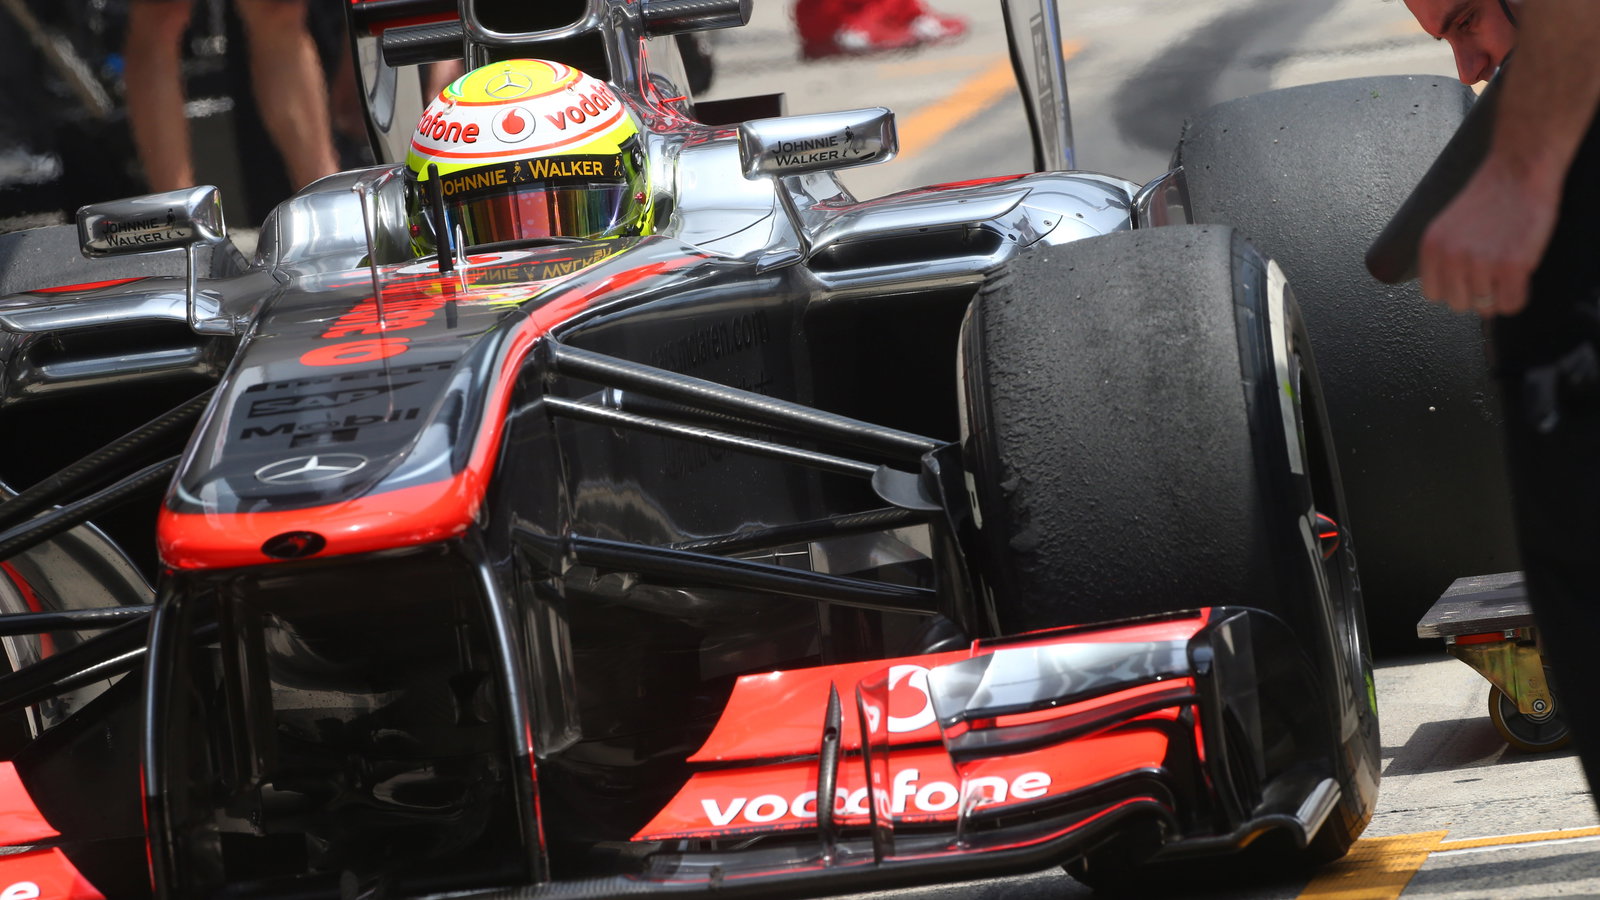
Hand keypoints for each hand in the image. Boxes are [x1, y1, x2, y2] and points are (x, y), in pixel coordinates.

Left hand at [1416, 156, 1560, 317]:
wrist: (1519, 169)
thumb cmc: (1491, 194)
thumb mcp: (1450, 226)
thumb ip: (1446, 256)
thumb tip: (1453, 289)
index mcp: (1432, 247)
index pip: (1434, 294)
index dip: (1455, 290)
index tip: (1469, 281)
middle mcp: (1451, 256)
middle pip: (1459, 304)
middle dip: (1478, 295)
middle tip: (1493, 275)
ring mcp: (1481, 262)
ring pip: (1486, 307)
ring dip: (1500, 294)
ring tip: (1508, 270)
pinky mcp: (1512, 264)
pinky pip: (1511, 304)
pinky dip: (1517, 297)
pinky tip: (1520, 278)